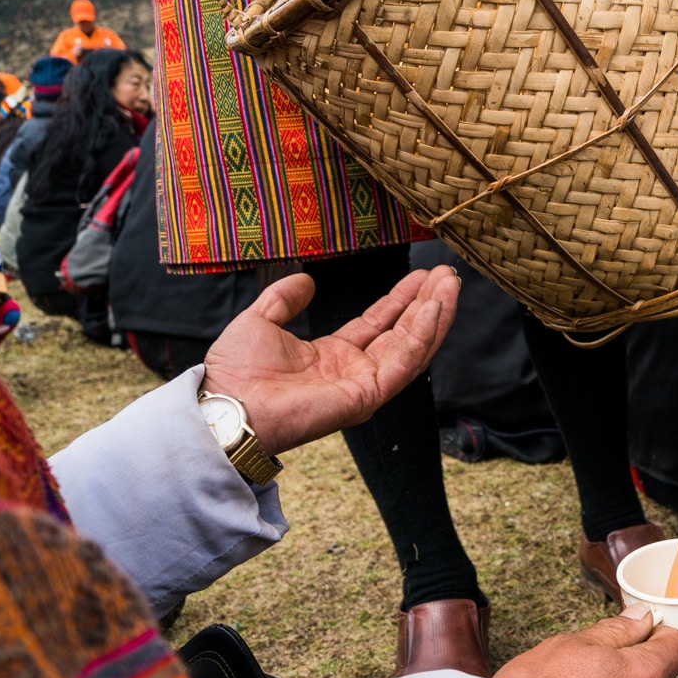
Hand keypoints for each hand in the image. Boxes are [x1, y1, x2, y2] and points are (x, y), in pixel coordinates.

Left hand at [200, 266, 458, 454]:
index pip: (378, 324)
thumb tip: (306, 280)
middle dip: (426, 303)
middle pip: (402, 333)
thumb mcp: (260, 322)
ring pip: (412, 346)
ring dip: (435, 315)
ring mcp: (365, 385)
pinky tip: (434, 308)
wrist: (227, 403)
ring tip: (450, 284)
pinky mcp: (368, 395)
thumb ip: (283, 300)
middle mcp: (355, 372)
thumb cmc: (236, 373)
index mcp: (333, 356)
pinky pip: (404, 362)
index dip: (400, 299)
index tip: (420, 275)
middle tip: (446, 274)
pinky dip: (423, 334)